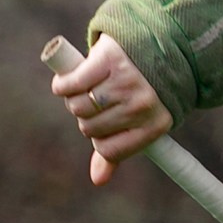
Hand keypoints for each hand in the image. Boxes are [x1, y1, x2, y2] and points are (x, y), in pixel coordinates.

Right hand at [48, 34, 173, 185]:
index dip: (98, 139)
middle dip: (87, 116)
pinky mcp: (108, 60)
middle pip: (90, 128)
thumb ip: (118, 148)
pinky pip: (70, 83)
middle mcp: (142, 105)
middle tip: (95, 99)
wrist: (160, 41)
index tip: (102, 124)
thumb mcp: (141, 119)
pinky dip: (63, 84)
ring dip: (73, 98)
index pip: (110, 150)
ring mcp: (126, 82)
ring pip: (78, 107)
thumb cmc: (146, 87)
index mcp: (156, 124)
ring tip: (86, 87)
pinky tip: (67, 80)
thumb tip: (98, 180)